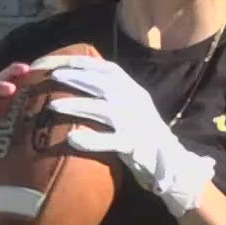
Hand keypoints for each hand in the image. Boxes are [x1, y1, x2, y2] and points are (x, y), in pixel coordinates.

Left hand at [35, 55, 215, 216]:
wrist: (173, 163)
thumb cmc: (144, 136)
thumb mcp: (133, 108)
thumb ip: (113, 96)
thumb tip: (80, 83)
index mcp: (134, 91)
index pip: (107, 69)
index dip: (83, 63)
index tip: (59, 61)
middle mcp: (135, 102)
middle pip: (102, 84)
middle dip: (76, 77)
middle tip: (52, 76)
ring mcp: (135, 123)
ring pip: (103, 109)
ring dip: (76, 105)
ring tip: (52, 105)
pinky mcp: (134, 146)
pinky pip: (109, 141)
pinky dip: (90, 140)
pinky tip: (71, 140)